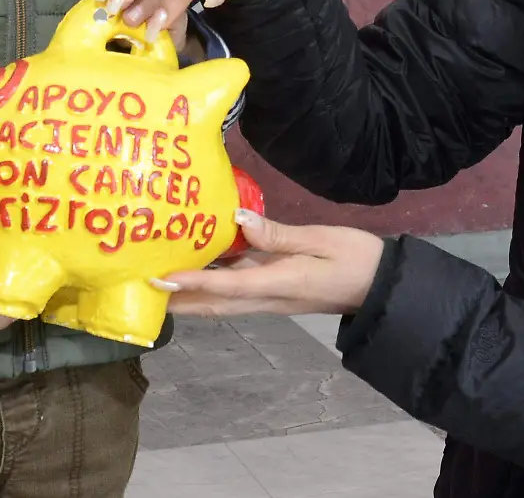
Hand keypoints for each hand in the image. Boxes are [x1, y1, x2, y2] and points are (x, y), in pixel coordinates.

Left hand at [152, 210, 384, 316]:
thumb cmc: (355, 257)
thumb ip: (278, 234)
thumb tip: (238, 217)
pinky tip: (200, 267)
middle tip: (142, 291)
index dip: (192, 283)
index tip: (160, 280)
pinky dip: (213, 285)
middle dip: (179, 301)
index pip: (228, 286)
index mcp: (280, 283)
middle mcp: (270, 297)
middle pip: (215, 305)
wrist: (381, 285)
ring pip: (223, 302)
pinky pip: (237, 292)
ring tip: (160, 283)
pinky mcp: (276, 292)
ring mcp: (272, 298)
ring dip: (192, 297)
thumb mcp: (320, 238)